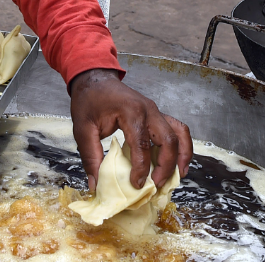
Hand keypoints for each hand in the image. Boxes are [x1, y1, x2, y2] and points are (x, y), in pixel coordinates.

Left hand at [70, 68, 191, 190]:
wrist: (93, 79)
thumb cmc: (88, 100)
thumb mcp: (82, 128)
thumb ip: (90, 156)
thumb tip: (96, 184)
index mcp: (131, 111)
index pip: (143, 145)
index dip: (142, 168)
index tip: (136, 185)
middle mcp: (149, 110)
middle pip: (169, 140)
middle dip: (166, 166)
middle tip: (156, 185)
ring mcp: (155, 111)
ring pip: (179, 134)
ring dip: (181, 156)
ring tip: (177, 176)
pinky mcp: (156, 114)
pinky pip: (177, 130)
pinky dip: (181, 146)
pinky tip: (177, 162)